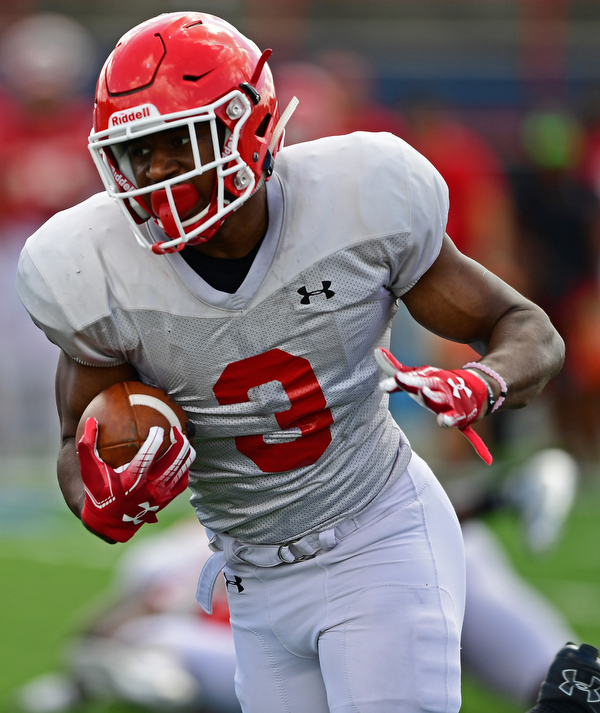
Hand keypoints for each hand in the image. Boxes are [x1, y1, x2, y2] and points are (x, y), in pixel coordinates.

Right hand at [78, 418, 195, 541]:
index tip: (158, 427)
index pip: (148, 456)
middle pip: (173, 462)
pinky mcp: (166, 500)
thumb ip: (88, 447)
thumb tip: (91, 420)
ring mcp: (160, 495)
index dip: (156, 439)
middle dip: (179, 443)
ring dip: (186, 452)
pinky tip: (184, 457)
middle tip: (176, 429)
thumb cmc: (98, 493)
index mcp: (131, 480)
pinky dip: (185, 468)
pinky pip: (182, 482)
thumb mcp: (89, 471)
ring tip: (184, 438)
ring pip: (181, 470)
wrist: (108, 523)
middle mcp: (149, 488)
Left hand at [375, 347, 492, 464]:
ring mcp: (448, 400)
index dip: (396, 379)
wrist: (475, 389)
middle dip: (411, 382)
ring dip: (430, 397)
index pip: (409, 378)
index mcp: (425, 378)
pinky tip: (443, 421)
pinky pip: (455, 418)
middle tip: (399, 378)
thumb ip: (396, 369)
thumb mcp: (417, 375)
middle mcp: (436, 387)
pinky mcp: (460, 414)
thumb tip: (376, 351)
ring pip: (438, 400)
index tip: (383, 383)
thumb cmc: (438, 384)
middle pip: (422, 384)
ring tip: (423, 393)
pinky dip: (450, 420)